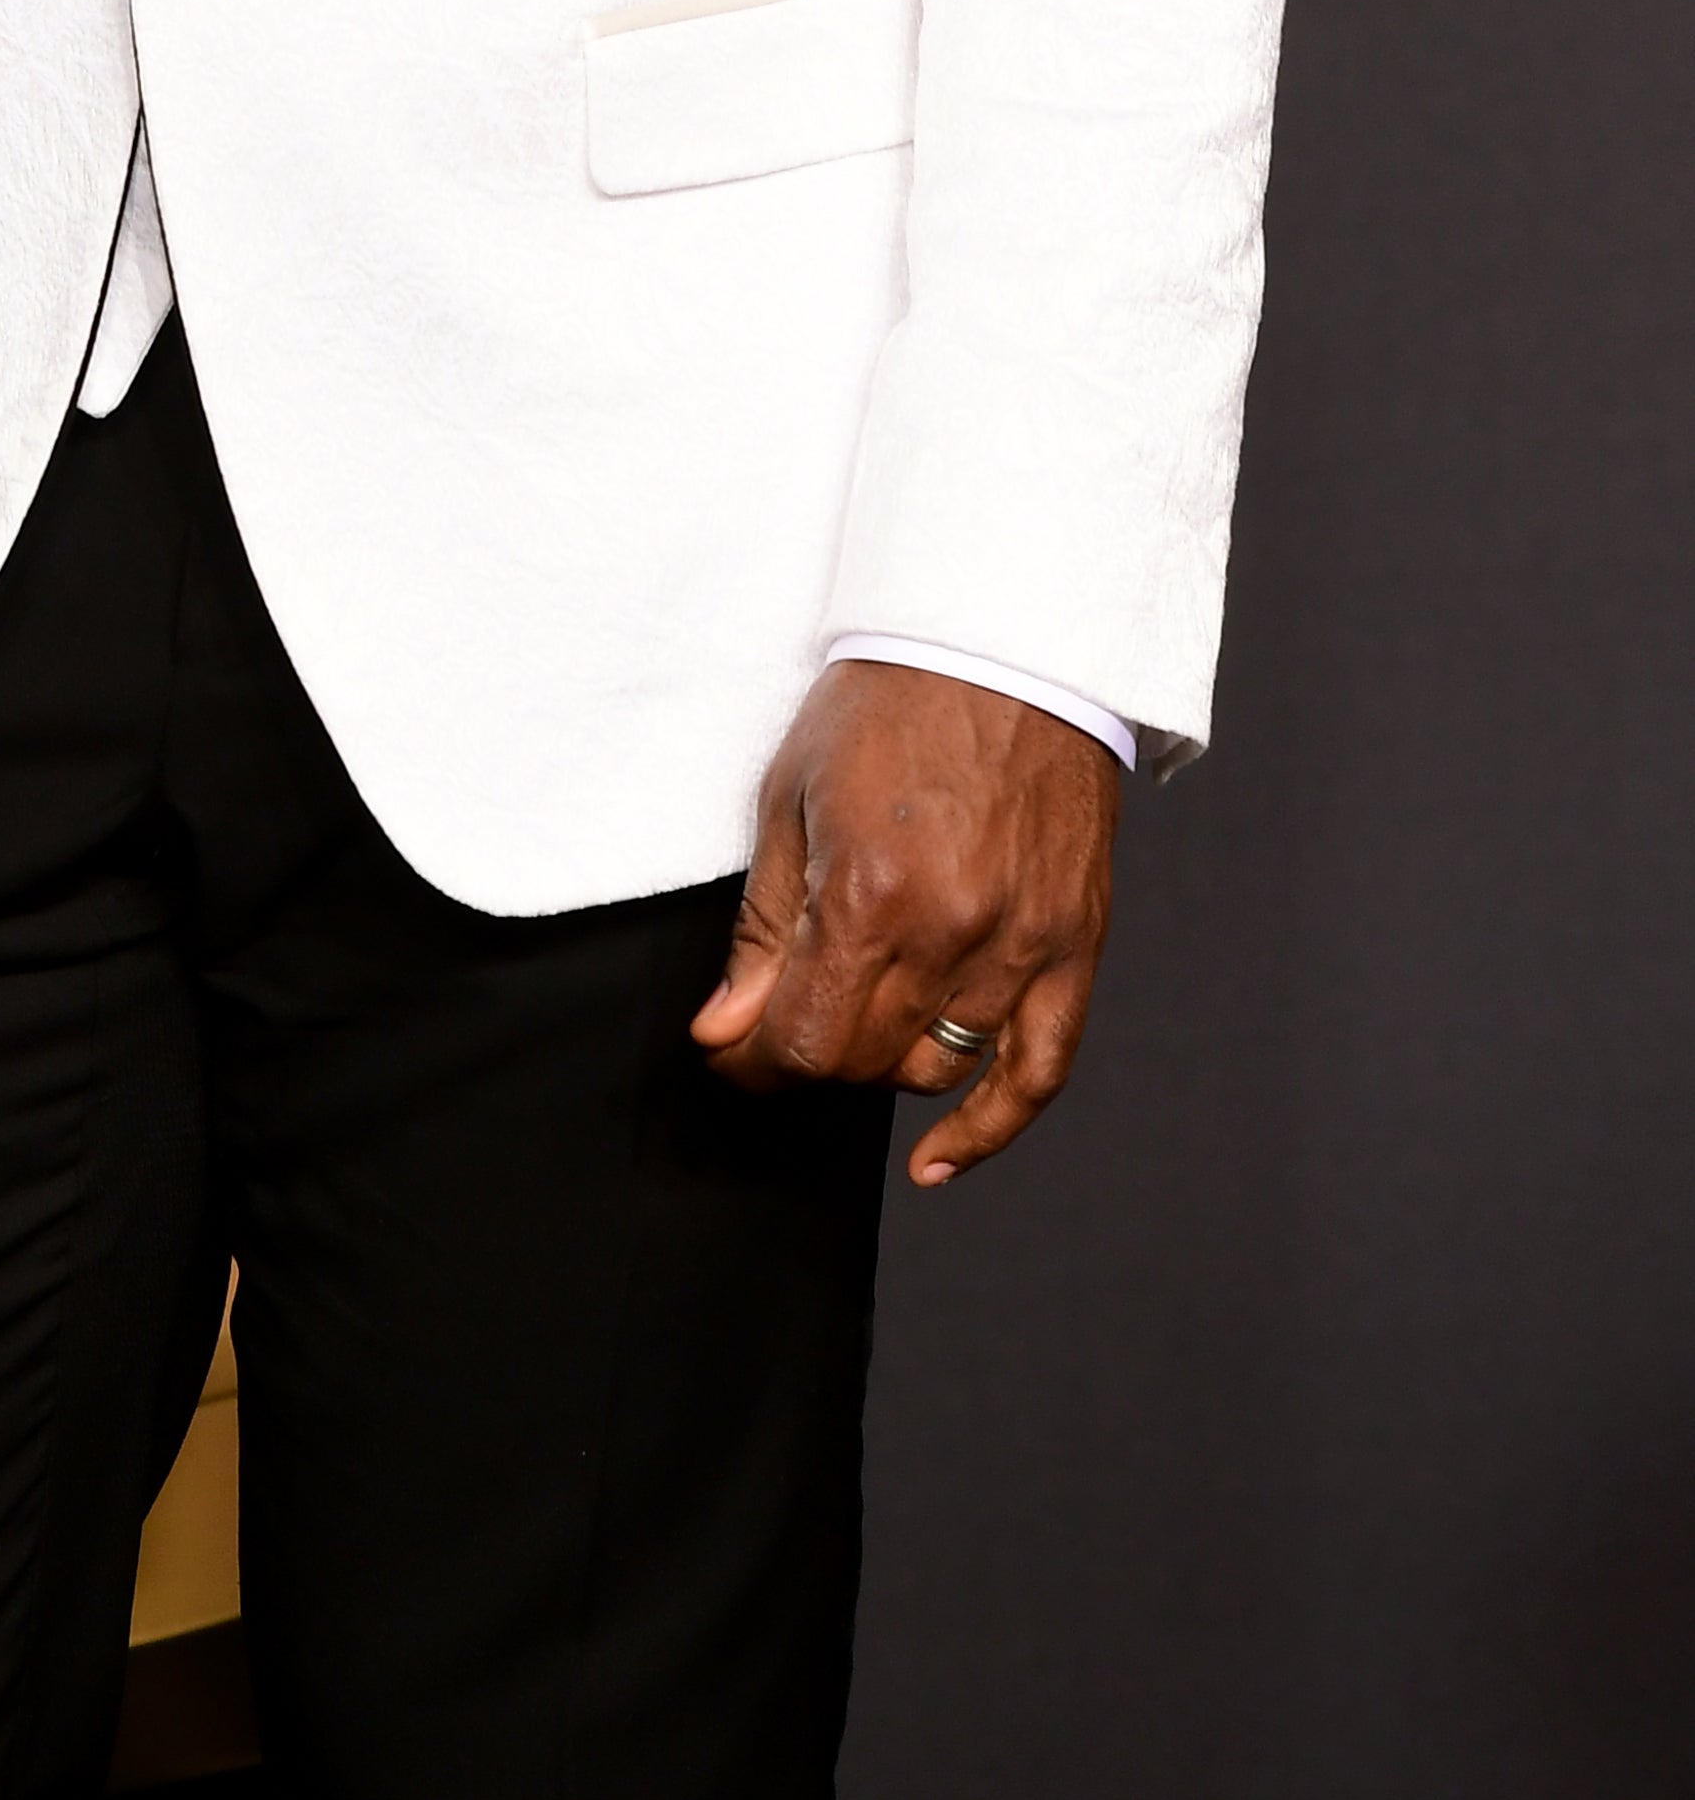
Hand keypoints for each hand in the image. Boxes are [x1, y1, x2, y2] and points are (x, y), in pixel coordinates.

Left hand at [693, 659, 1118, 1187]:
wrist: (1003, 641)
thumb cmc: (887, 703)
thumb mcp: (792, 798)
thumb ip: (763, 929)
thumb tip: (725, 1029)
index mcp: (871, 893)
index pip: (802, 1041)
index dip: (751, 1062)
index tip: (729, 1050)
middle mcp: (951, 933)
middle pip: (864, 1061)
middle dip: (807, 1051)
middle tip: (778, 1018)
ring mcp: (1021, 944)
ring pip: (937, 1067)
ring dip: (881, 1062)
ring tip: (854, 1018)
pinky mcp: (1074, 944)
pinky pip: (1040, 1070)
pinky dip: (991, 1126)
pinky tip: (940, 1157)